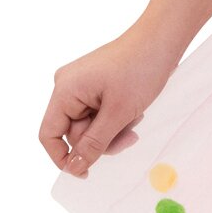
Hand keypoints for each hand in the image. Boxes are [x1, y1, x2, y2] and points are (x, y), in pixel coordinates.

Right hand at [39, 23, 183, 176]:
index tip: (85, 172)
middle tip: (130, 136)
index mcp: (64, 90)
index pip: (49, 134)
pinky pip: (99, 113)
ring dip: (113, 130)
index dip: (63, 157)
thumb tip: (75, 166)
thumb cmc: (140, 69)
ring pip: (91, 126)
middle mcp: (67, 86)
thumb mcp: (118, 113)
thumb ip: (94, 143)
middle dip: (102, 140)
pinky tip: (134, 109)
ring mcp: (82, 85)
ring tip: (135, 117)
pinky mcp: (95, 85)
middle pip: (74, 132)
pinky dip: (116, 118)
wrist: (162, 40)